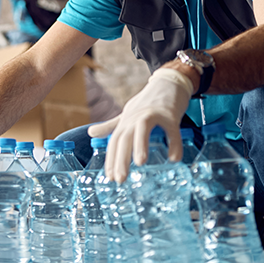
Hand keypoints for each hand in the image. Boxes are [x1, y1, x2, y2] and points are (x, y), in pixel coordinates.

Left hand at [88, 68, 193, 182]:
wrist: (168, 83)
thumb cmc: (147, 102)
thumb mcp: (127, 114)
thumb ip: (111, 125)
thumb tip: (90, 133)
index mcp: (125, 121)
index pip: (114, 142)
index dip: (111, 159)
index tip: (109, 178)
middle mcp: (135, 117)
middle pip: (124, 137)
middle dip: (121, 159)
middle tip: (120, 179)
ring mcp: (153, 114)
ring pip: (142, 128)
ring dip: (140, 145)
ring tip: (139, 163)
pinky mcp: (170, 113)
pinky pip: (171, 129)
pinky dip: (173, 143)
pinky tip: (174, 158)